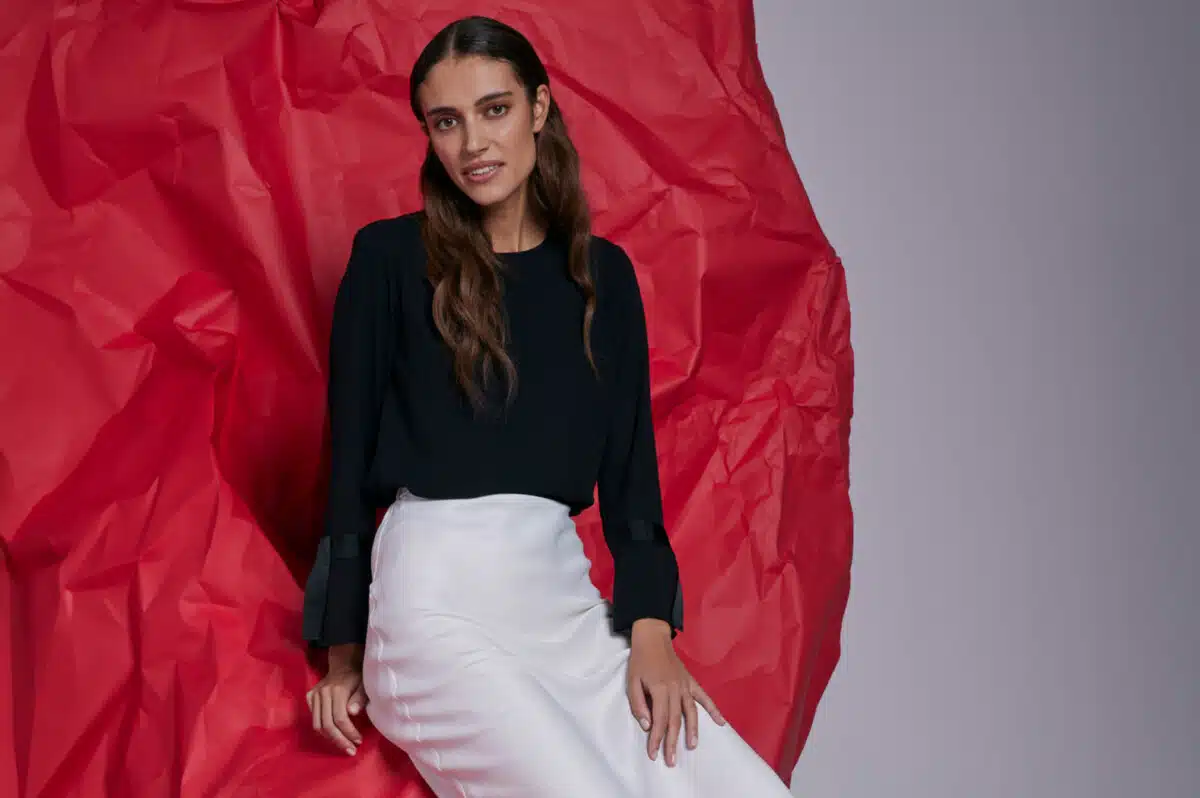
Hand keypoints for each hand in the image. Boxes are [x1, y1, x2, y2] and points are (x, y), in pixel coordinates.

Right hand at [306, 643, 367, 755]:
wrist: (344, 663)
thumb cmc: (358, 677)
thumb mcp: (364, 685)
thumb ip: (359, 698)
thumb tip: (352, 713)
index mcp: (337, 690)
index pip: (340, 718)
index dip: (349, 732)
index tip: (358, 741)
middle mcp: (322, 693)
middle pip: (327, 725)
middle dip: (339, 740)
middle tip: (351, 750)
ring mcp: (314, 695)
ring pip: (317, 725)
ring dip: (330, 739)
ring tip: (344, 745)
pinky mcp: (309, 697)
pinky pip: (314, 719)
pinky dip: (323, 730)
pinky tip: (334, 735)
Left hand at [626, 619, 725, 766]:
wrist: (652, 638)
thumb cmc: (640, 661)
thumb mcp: (632, 681)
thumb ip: (639, 704)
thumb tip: (648, 725)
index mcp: (659, 689)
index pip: (659, 720)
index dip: (656, 739)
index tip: (653, 754)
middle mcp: (675, 689)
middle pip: (675, 720)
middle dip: (672, 742)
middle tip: (670, 761)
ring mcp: (685, 685)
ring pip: (691, 712)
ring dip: (692, 731)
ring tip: (692, 747)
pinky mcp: (691, 681)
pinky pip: (704, 697)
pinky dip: (713, 709)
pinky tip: (720, 722)